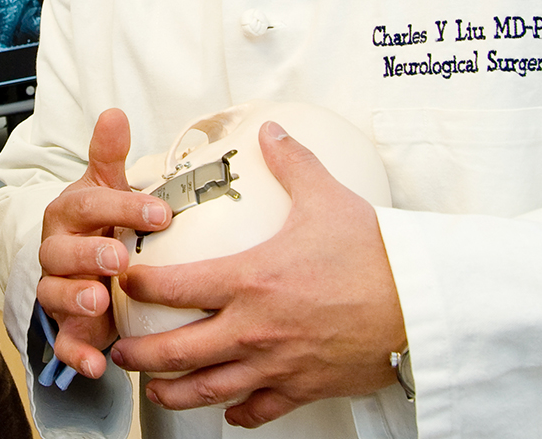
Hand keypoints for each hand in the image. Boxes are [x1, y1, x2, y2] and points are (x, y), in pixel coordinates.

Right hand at [35, 108, 169, 378]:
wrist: (85, 268)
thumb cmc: (100, 225)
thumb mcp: (106, 188)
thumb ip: (108, 156)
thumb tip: (114, 113)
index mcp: (69, 214)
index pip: (87, 205)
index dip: (119, 207)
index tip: (158, 213)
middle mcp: (58, 251)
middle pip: (61, 251)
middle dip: (88, 254)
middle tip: (118, 258)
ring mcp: (59, 289)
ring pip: (55, 293)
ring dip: (76, 297)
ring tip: (102, 300)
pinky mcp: (67, 326)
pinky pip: (64, 343)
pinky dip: (77, 354)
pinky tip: (98, 363)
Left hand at [110, 121, 405, 426]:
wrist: (421, 304)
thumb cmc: (376, 254)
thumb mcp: (328, 199)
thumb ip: (291, 165)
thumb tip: (272, 131)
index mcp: (250, 280)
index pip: (174, 287)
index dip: (139, 286)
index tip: (124, 283)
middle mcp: (255, 329)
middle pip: (177, 351)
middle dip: (140, 353)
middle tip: (120, 349)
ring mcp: (277, 364)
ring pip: (209, 389)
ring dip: (174, 391)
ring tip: (155, 389)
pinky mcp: (304, 388)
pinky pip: (260, 409)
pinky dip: (239, 412)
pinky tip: (228, 409)